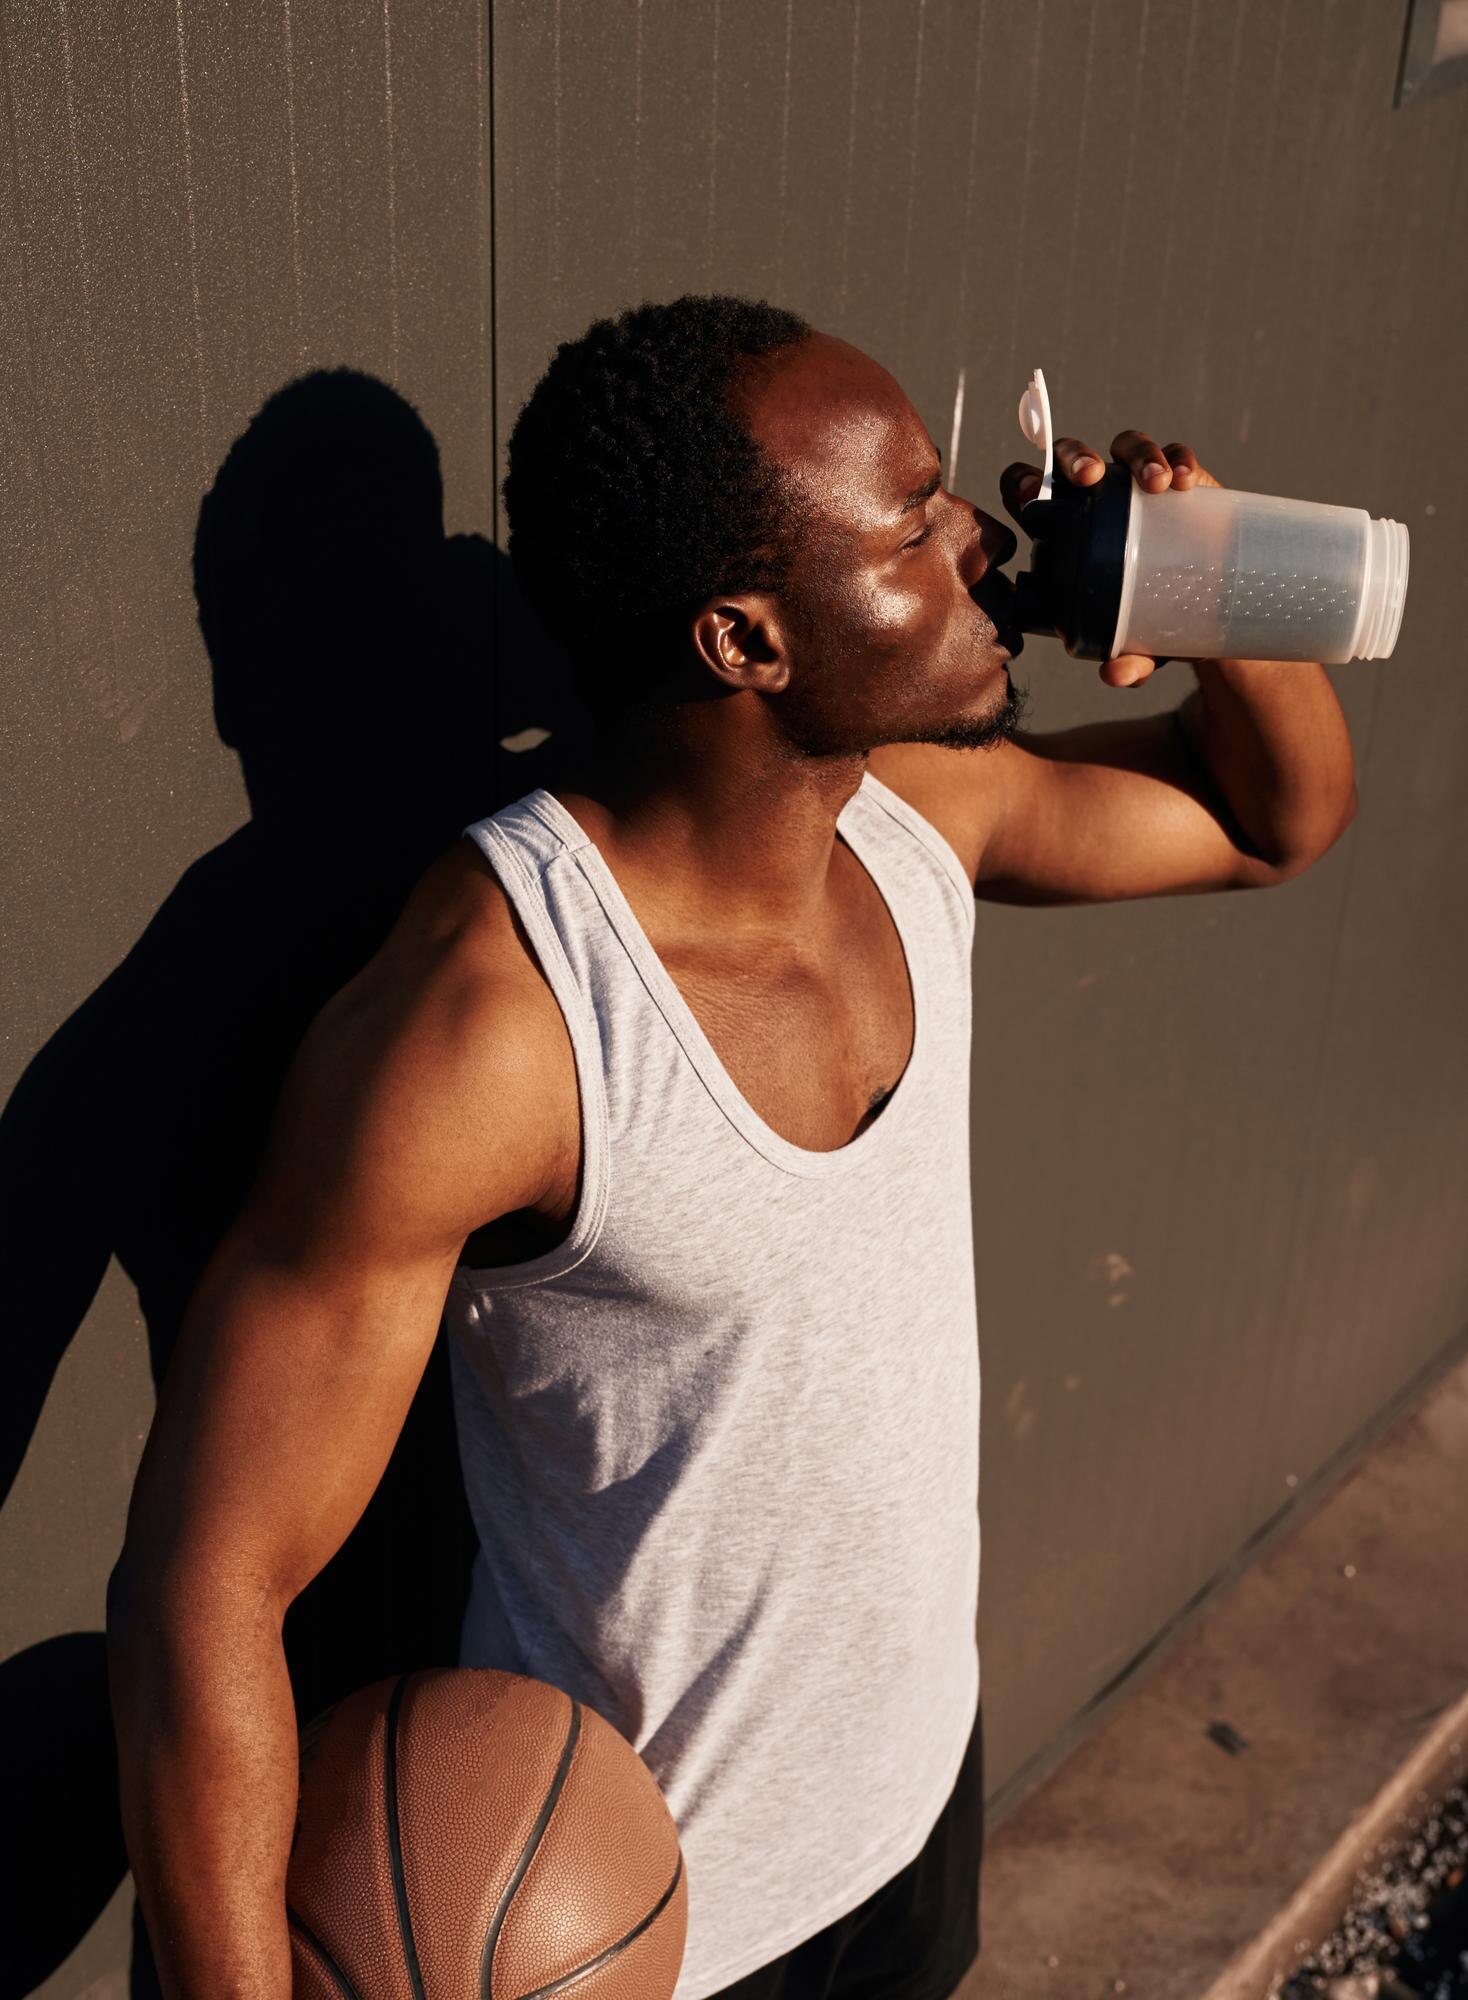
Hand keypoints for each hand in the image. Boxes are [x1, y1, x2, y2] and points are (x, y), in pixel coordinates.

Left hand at [1000, 430, 1222, 687]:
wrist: (1211, 610)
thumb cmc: (1152, 624)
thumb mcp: (1139, 644)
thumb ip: (1128, 658)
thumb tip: (1115, 675)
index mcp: (1065, 530)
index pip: (1029, 493)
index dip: (1023, 486)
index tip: (1032, 501)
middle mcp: (1097, 497)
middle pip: (1070, 457)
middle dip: (1074, 458)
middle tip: (1091, 478)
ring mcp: (1138, 484)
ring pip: (1125, 446)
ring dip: (1136, 455)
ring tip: (1155, 484)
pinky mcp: (1181, 479)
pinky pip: (1177, 455)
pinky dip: (1178, 459)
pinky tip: (1185, 481)